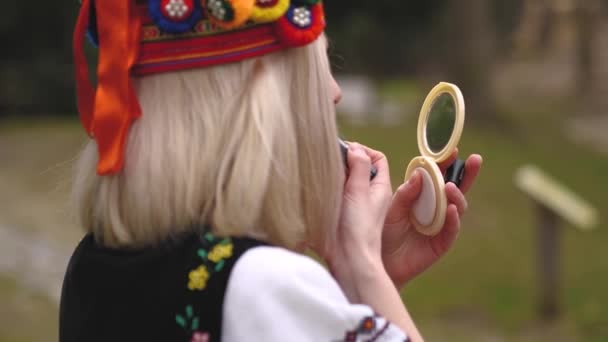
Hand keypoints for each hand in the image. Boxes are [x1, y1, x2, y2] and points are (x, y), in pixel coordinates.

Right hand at [326, 143, 392, 301]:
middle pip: (359, 168)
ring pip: (345, 180)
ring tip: (323, 175)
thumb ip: (358, 166)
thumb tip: (355, 148)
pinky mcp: (341, 214)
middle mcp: (369, 195)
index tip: (347, 150)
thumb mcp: (360, 191)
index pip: (377, 159)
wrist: (348, 259)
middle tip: (331, 161)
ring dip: (334, 175)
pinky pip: (335, 194)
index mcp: (380, 188)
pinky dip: (327, 188)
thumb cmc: (358, 228)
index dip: (364, 150)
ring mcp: (354, 204)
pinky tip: (318, 189)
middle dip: (345, 161)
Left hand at [382, 150, 481, 287]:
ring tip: (450, 187)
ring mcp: (441, 226)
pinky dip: (453, 219)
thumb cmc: (383, 231)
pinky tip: (452, 209)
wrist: (378, 260)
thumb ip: (406, 193)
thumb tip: (421, 174)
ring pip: (457, 207)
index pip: (438, 176)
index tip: (452, 150)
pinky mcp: (441, 243)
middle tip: (475, 160)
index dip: (446, 163)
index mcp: (423, 196)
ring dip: (457, 195)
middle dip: (467, 174)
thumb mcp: (392, 208)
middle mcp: (436, 209)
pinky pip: (451, 229)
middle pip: (456, 189)